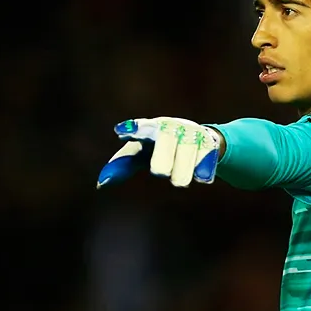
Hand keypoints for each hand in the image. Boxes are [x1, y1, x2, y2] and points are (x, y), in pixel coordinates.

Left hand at [97, 117, 220, 188]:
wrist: (201, 138)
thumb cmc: (160, 146)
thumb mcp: (141, 152)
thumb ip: (122, 165)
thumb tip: (100, 184)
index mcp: (151, 127)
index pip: (140, 128)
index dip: (133, 129)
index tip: (121, 131)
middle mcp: (171, 126)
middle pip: (165, 146)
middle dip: (163, 163)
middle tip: (160, 172)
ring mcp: (192, 132)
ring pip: (185, 160)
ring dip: (181, 174)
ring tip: (179, 178)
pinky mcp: (210, 142)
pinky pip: (204, 165)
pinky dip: (200, 173)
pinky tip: (200, 173)